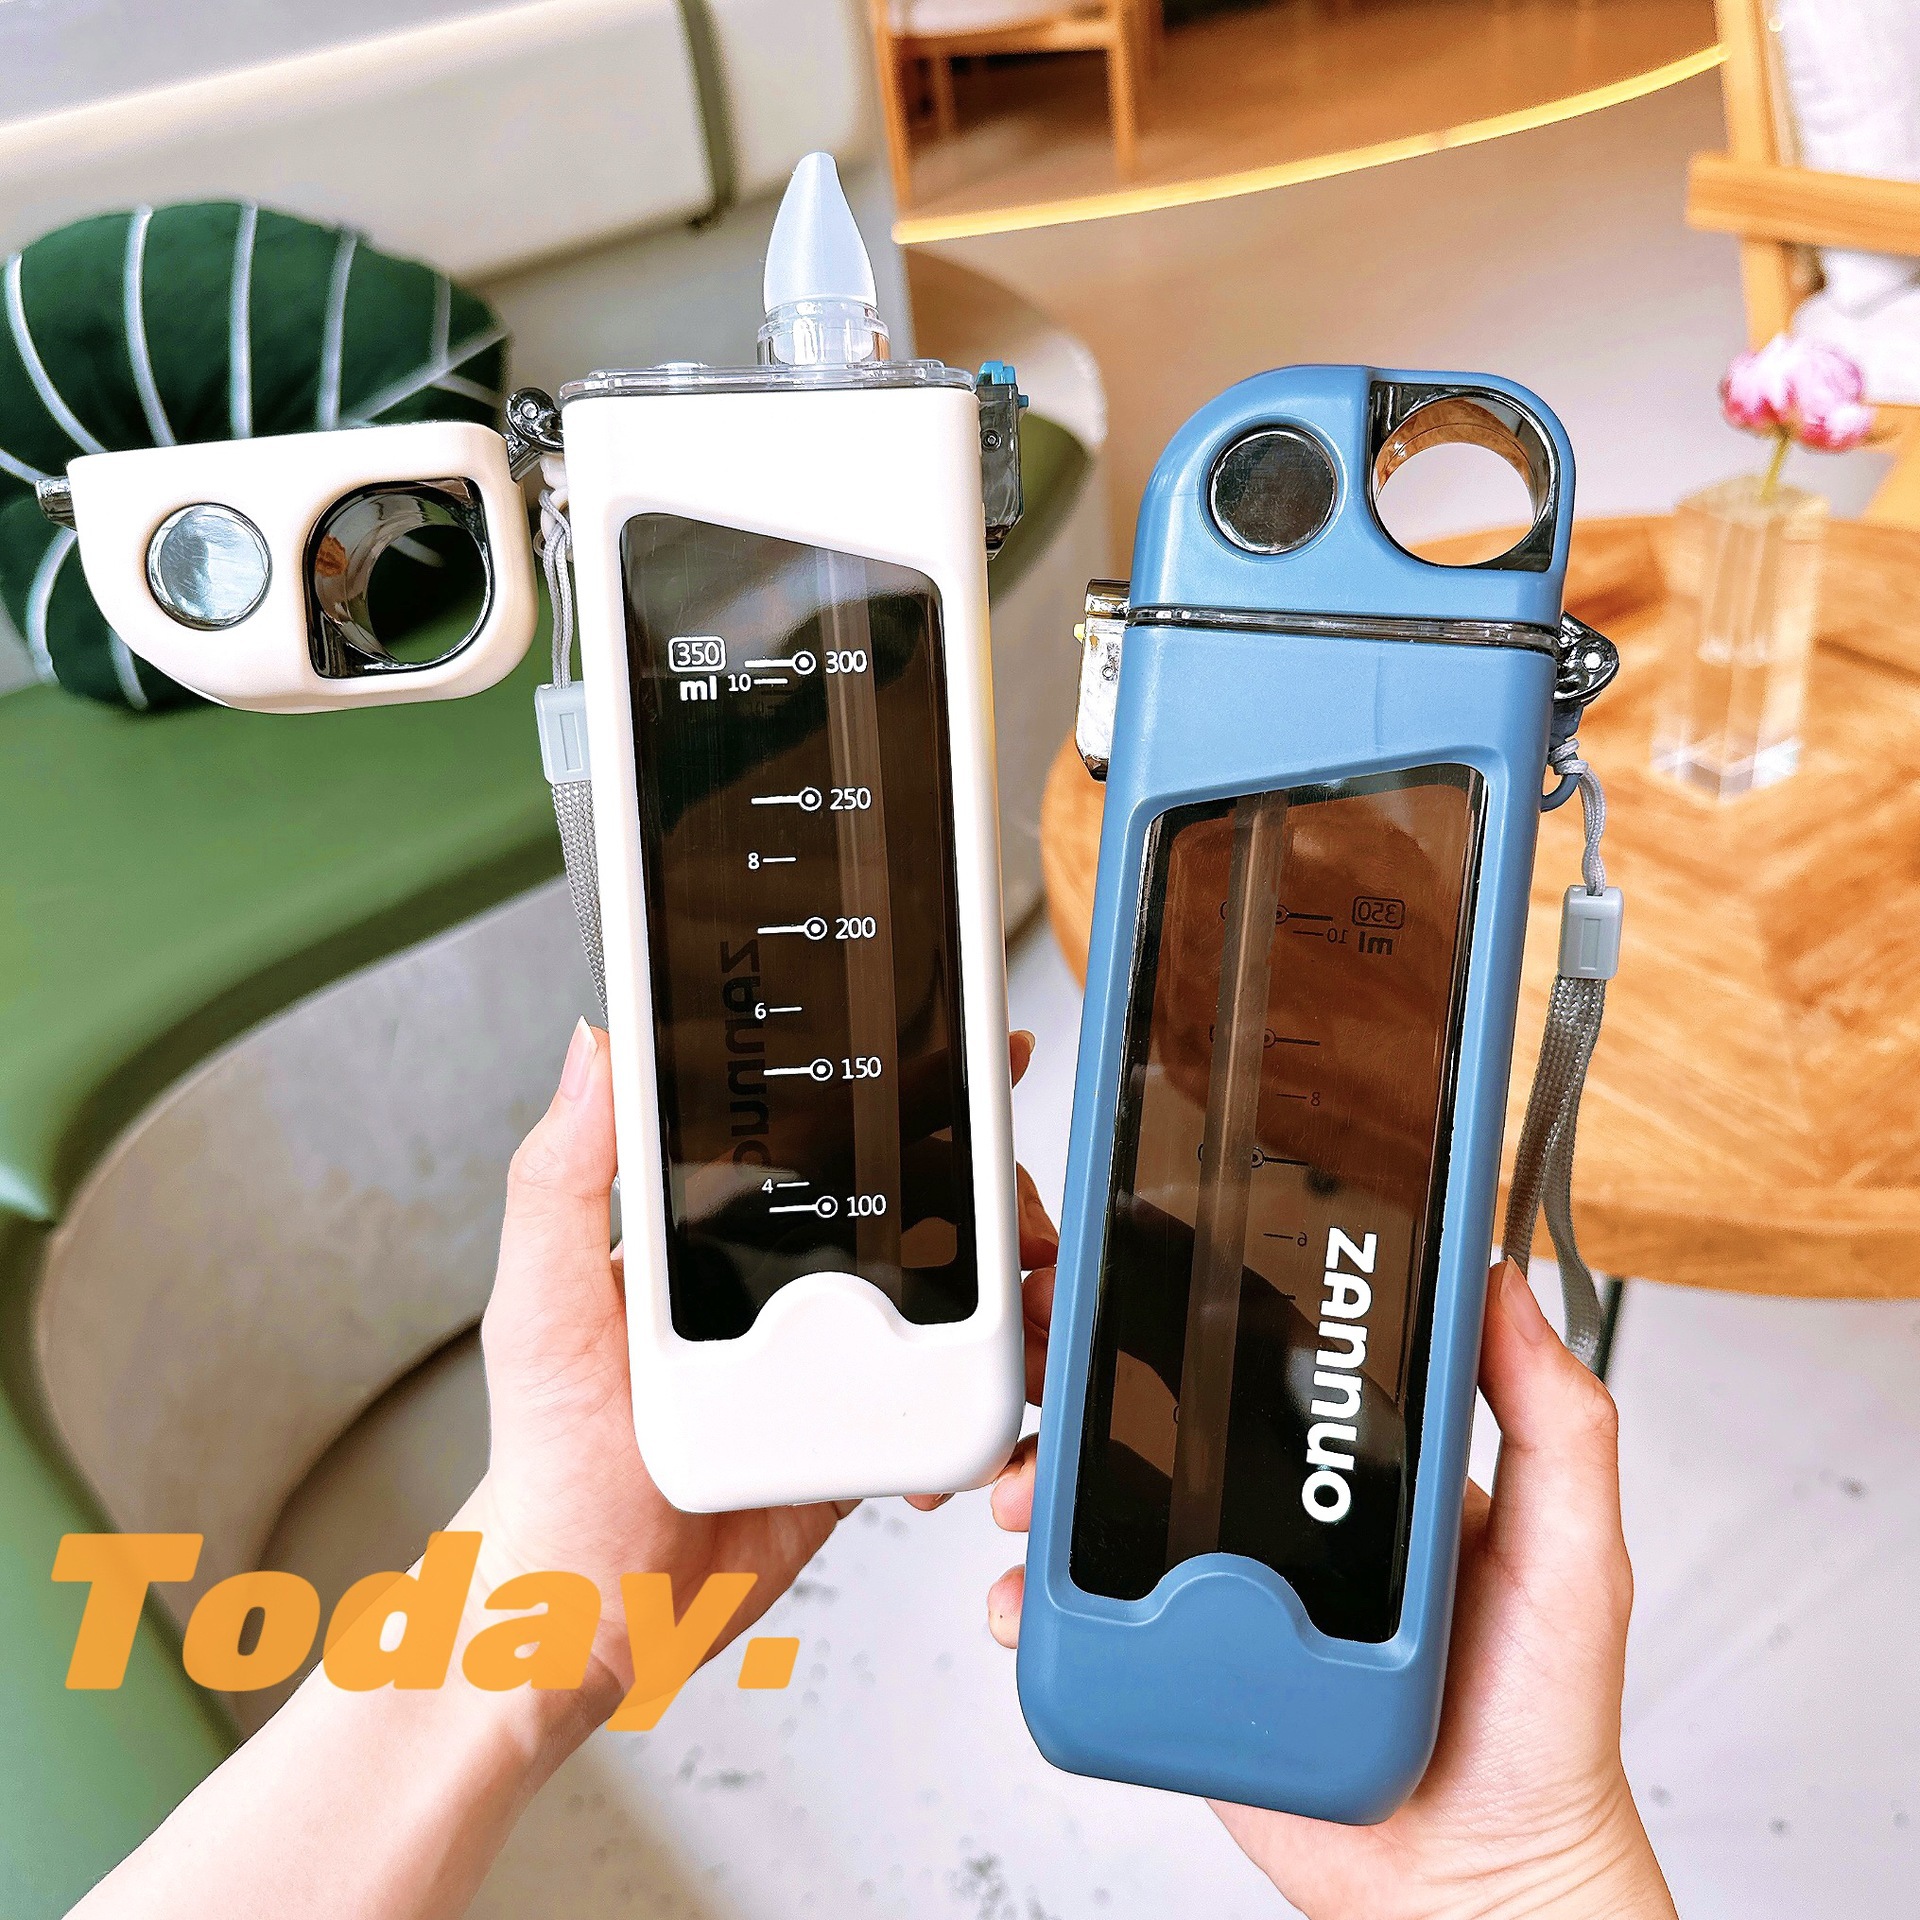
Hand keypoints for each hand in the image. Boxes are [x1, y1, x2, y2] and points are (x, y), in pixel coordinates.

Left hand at [468, 1019, 1053, 1719]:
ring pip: (957, 1297)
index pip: (826, 1131)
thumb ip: (563, 1181)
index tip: (979, 1062)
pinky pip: (949, 1394)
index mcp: (720, 1226)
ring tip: (1035, 1321)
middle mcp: (786, 1276)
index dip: (910, 1091)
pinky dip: (988, 1395)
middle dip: (994, 1205)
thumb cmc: (552, 1455)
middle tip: (1024, 1231)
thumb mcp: (545, 1304)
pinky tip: (988, 1408)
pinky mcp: (862, 1427)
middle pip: (918, 1205)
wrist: (590, 1608)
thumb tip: (591, 1051)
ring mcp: (833, 1350)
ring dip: (1017, 1301)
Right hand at [987, 1258, 1676, 1919]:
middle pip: (1169, 1424)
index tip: (1143, 1267)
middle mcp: (1292, 1522)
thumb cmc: (1541, 1728)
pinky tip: (1031, 1591)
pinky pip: (1097, 1622)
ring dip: (1049, 1478)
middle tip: (1052, 1359)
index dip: (1199, 1312)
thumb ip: (1554, 1422)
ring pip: (1114, 1511)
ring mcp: (1234, 1594)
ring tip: (1030, 1485)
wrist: (1482, 1888)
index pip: (1275, 1364)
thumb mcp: (1571, 1553)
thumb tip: (1507, 1287)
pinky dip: (1043, 1600)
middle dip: (1090, 1381)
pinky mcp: (1193, 1668)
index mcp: (1367, 1472)